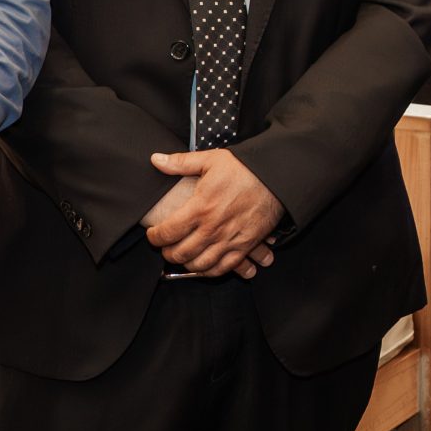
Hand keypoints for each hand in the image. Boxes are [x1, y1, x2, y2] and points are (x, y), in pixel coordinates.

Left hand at [146, 149, 283, 277]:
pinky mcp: (245, 246)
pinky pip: (223, 268)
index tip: (153, 234)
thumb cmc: (244, 168)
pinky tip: (204, 266)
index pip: (167, 232)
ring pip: (199, 265)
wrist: (277, 177)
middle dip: (167, 253)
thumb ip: (180, 163)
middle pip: (180, 253)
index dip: (155, 237)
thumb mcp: (210, 160)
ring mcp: (229, 239)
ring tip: (183, 256)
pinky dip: (210, 271)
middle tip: (166, 248)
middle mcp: (213, 228)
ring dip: (186, 264)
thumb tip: (155, 159)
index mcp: (200, 207)